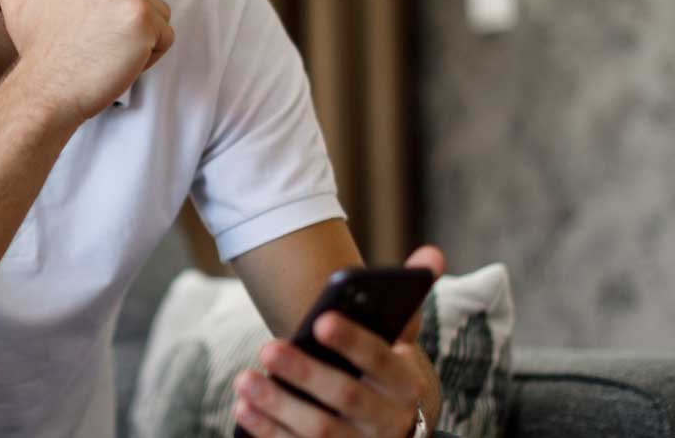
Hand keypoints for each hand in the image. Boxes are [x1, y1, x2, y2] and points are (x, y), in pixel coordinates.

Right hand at [0, 0, 173, 123]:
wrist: (45, 90)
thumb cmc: (37, 53)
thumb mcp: (17, 7)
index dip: (106, 17)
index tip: (82, 33)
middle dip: (124, 29)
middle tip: (93, 49)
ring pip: (157, 17)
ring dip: (139, 42)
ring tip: (105, 55)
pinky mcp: (143, 18)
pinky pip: (166, 38)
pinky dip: (149, 58)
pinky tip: (117, 64)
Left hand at [233, 246, 446, 437]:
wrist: (389, 429)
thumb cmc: (384, 373)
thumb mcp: (400, 342)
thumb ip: (406, 302)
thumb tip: (432, 253)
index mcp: (407, 384)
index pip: (383, 361)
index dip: (353, 342)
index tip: (320, 320)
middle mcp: (389, 420)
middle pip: (347, 397)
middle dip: (306, 373)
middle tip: (267, 348)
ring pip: (319, 430)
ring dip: (279, 405)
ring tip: (244, 379)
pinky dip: (269, 431)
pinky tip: (243, 408)